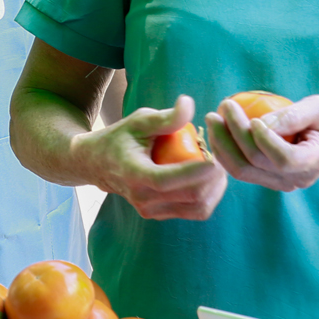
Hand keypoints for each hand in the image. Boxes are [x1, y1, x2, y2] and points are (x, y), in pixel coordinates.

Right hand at [70, 95, 227, 220]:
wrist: (96, 164)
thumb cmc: (121, 137)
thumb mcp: (139, 121)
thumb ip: (165, 117)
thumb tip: (189, 104)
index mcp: (134, 174)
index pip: (169, 180)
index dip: (197, 170)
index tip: (216, 154)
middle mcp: (142, 198)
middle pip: (191, 196)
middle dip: (214, 176)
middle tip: (221, 153)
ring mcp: (151, 210)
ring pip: (198, 207)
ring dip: (215, 187)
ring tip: (217, 164)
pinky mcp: (159, 215)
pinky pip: (194, 211)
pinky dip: (209, 194)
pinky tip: (209, 175)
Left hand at [205, 94, 318, 192]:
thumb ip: (293, 115)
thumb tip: (259, 122)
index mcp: (314, 161)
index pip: (284, 159)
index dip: (265, 140)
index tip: (253, 118)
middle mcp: (296, 178)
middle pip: (256, 163)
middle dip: (233, 135)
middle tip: (220, 109)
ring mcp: (281, 183)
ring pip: (243, 170)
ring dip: (223, 144)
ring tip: (213, 119)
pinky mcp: (268, 179)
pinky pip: (242, 169)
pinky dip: (226, 150)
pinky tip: (219, 130)